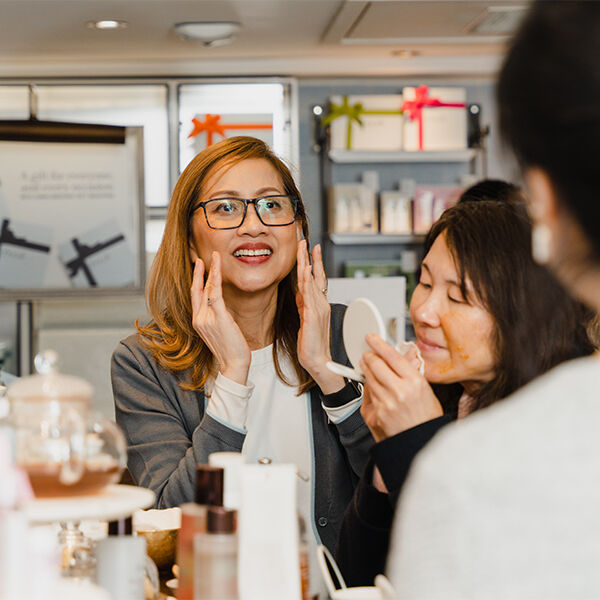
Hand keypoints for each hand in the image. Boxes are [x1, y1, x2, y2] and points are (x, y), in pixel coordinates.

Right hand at [191, 251, 250, 384]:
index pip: (195, 296)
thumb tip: (220, 304)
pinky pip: (216, 293)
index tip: (199, 267)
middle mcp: (199, 318)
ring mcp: (206, 318)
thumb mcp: (219, 330)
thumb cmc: (230, 349)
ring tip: (216, 257)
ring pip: (208, 288)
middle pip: (198, 289)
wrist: (234, 364)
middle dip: (201, 271)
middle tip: (204, 257)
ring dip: (212, 270)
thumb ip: (216, 316)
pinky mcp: (218, 317)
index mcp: (197, 321)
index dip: (196, 280)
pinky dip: (216, 279)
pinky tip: (218, 268)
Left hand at [296, 240, 343, 393]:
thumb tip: (300, 291)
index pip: (317, 278)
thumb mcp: (306, 318)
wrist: (318, 361)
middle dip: (310, 257)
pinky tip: (304, 271)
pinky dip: (307, 281)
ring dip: (307, 264)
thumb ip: (304, 303)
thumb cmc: (312, 343)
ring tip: (303, 249)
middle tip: (305, 241)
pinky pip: (309, 295)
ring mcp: (318, 309)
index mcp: (319, 304)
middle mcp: (321, 304)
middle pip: (315, 275)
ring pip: (312, 281)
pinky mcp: (312, 317)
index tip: (310, 247)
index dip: (314, 262)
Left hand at [359, 334, 441, 441]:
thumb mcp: (426, 391)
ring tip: (370, 369)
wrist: (419, 444)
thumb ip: (413, 371)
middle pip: (375, 364)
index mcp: (414, 383)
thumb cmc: (426, 419)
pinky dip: (369, 388)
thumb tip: (407, 353)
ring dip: (367, 371)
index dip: (379, 344)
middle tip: (368, 353)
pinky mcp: (375, 414)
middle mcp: (398, 392)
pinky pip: (367, 394)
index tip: (371, 338)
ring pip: (369, 378)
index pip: (391, 356)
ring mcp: (385, 403)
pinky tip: (375, 388)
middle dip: (369, 356)